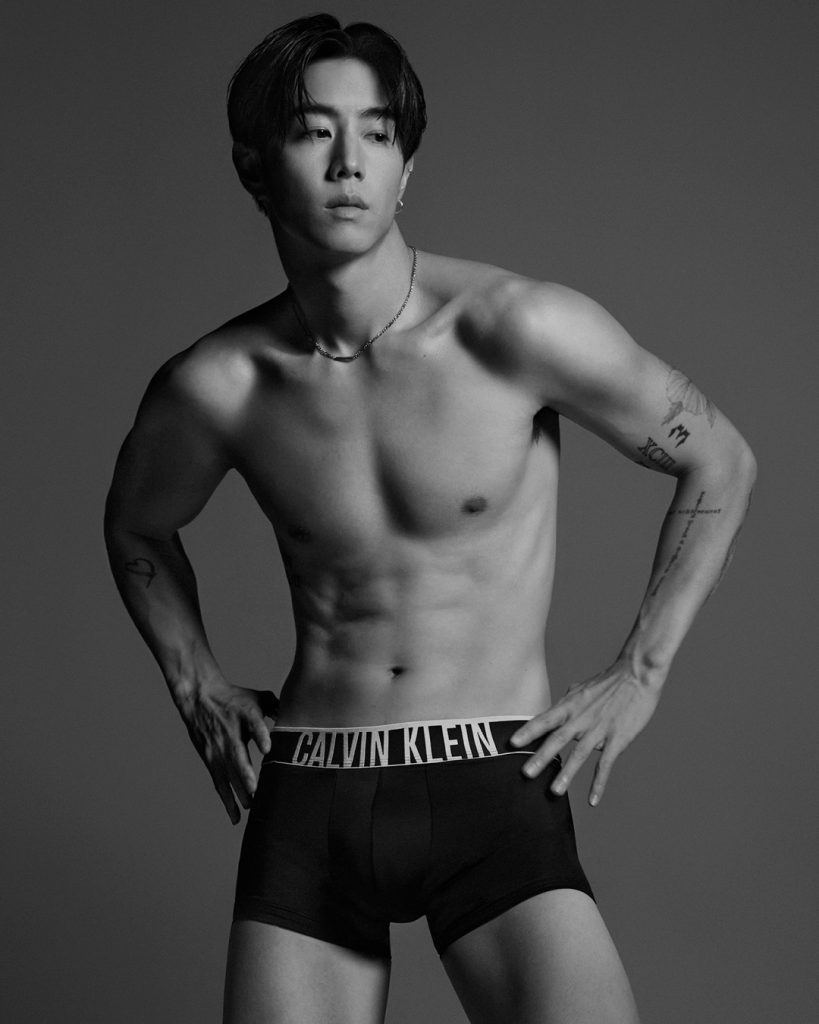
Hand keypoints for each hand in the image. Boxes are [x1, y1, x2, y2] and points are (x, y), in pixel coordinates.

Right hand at [175, 679, 278, 824]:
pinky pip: (220, 784)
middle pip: (237, 755)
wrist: (199, 698)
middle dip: (246, 774)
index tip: (268, 747)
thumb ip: (278, 708)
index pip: (253, 724)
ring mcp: (218, 749)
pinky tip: (236, 817)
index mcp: (245, 715)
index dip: (260, 735)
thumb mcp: (257, 697)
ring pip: (228, 774)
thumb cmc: (234, 698)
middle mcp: (230, 733)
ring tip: (252, 807)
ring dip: (239, 792)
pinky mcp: (210, 760)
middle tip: (256, 790)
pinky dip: (227, 801)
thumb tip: (300, 717)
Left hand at [510, 662, 662, 805]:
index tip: (511, 742)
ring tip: (554, 791)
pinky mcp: (618, 738)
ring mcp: (600, 729)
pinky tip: (592, 800)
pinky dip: (599, 783)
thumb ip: (566, 704)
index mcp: (570, 705)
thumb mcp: (580, 689)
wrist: (637, 675)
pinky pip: (606, 764)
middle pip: (558, 738)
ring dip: (567, 773)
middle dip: (541, 757)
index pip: (545, 719)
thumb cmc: (607, 683)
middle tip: (526, 774)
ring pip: (580, 754)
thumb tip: (554, 713)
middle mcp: (581, 717)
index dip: (528, 730)